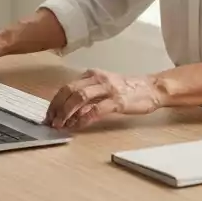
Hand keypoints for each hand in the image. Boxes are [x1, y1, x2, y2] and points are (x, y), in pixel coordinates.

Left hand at [46, 68, 162, 129]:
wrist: (152, 88)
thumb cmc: (128, 89)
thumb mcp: (104, 86)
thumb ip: (88, 94)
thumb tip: (69, 111)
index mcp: (92, 74)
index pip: (67, 87)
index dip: (55, 102)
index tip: (49, 115)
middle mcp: (98, 79)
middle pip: (69, 91)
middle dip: (57, 108)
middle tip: (51, 121)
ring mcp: (108, 89)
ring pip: (80, 98)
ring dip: (67, 113)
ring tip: (61, 125)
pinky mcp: (118, 101)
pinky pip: (96, 110)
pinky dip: (84, 119)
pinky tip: (78, 126)